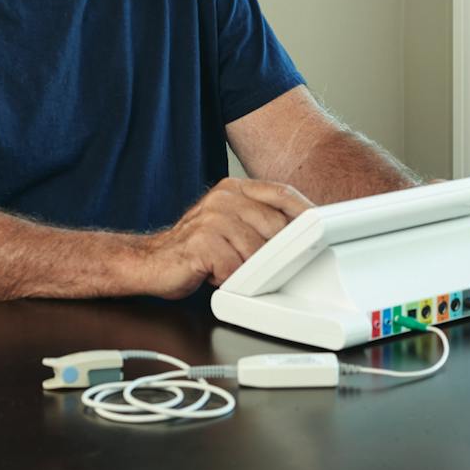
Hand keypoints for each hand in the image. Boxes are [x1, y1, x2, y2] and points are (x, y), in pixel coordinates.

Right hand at [138, 178, 313, 298]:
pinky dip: (231, 280)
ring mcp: (213, 217)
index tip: (322, 229)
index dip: (306, 212)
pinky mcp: (202, 242)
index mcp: (234, 189)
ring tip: (233, 271)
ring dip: (250, 271)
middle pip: (276, 225)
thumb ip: (257, 220)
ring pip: (258, 251)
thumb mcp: (229, 225)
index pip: (282, 193)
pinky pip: (236, 269)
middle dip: (279, 253)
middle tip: (270, 268)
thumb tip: (300, 232)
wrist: (148, 262)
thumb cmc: (195, 249)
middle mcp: (224, 197)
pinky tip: (216, 275)